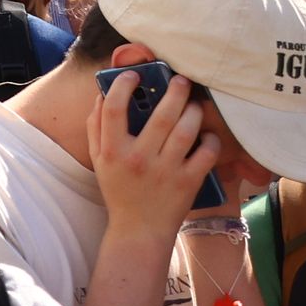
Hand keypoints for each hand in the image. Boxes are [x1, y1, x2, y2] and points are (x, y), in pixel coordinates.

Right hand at [86, 72, 224, 234]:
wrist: (140, 230)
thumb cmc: (119, 190)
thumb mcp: (99, 160)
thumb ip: (96, 127)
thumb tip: (102, 95)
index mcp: (113, 151)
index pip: (114, 109)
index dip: (123, 86)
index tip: (133, 76)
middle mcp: (139, 159)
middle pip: (160, 115)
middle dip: (174, 91)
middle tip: (180, 80)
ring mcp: (166, 170)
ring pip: (186, 130)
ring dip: (193, 111)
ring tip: (194, 104)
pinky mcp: (189, 182)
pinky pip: (206, 153)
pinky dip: (210, 140)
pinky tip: (207, 134)